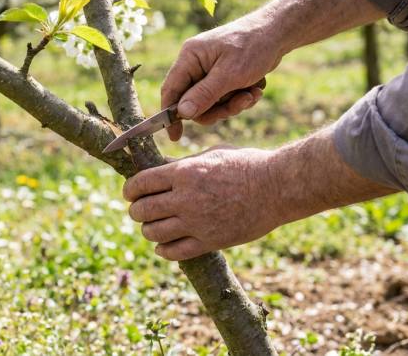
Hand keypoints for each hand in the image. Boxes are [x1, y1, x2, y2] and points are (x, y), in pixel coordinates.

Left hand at [123, 147, 281, 260]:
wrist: (277, 188)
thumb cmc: (246, 165)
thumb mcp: (211, 155)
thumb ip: (182, 164)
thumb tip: (158, 167)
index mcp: (184, 172)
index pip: (140, 183)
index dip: (130, 189)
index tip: (131, 193)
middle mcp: (185, 198)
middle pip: (141, 209)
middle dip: (136, 209)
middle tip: (141, 209)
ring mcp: (196, 222)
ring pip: (152, 232)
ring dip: (148, 230)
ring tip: (154, 226)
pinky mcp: (209, 242)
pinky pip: (173, 252)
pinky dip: (162, 249)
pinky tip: (164, 244)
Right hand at [161, 19, 283, 140]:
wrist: (278, 33)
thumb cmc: (253, 47)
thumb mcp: (230, 74)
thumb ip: (204, 94)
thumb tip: (182, 113)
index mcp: (190, 57)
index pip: (171, 90)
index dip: (170, 115)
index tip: (176, 137)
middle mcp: (196, 64)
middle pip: (194, 103)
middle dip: (219, 108)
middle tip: (240, 103)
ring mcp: (209, 71)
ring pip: (212, 104)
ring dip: (234, 103)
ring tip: (253, 93)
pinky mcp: (223, 76)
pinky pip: (225, 99)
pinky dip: (241, 97)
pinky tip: (256, 88)